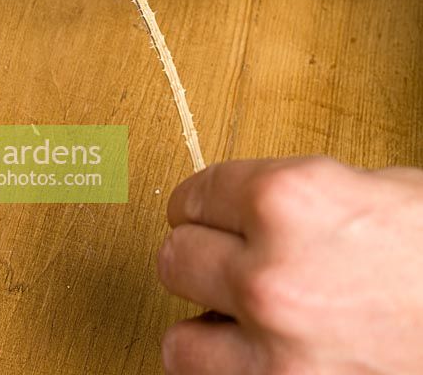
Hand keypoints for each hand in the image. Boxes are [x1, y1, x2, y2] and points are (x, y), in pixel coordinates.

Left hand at [158, 156, 422, 373]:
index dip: (197, 204)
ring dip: (206, 326)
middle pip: (175, 258)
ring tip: (236, 319)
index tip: (195, 214)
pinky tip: (257, 355)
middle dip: (198, 257)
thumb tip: (249, 206)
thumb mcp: (372, 192)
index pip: (196, 194)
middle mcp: (270, 270)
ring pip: (179, 338)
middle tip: (220, 262)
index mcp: (289, 198)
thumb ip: (297, 196)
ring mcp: (275, 348)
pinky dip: (226, 372)